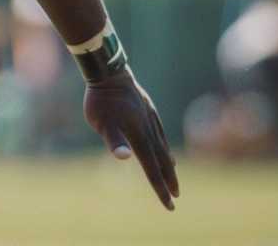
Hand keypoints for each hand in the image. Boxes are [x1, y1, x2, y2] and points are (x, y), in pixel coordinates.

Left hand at [84, 67, 179, 210]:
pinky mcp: (147, 109)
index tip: (169, 204)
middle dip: (168, 178)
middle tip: (176, 194)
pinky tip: (162, 145)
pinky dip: (163, 143)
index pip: (151, 168)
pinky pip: (158, 131)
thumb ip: (114, 140)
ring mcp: (149, 118)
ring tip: (173, 172)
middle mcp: (148, 129)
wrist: (109, 72)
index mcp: (138, 136)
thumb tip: (123, 157)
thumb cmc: (102, 100)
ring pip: (162, 144)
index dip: (159, 187)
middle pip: (161, 159)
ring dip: (167, 162)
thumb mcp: (102, 122)